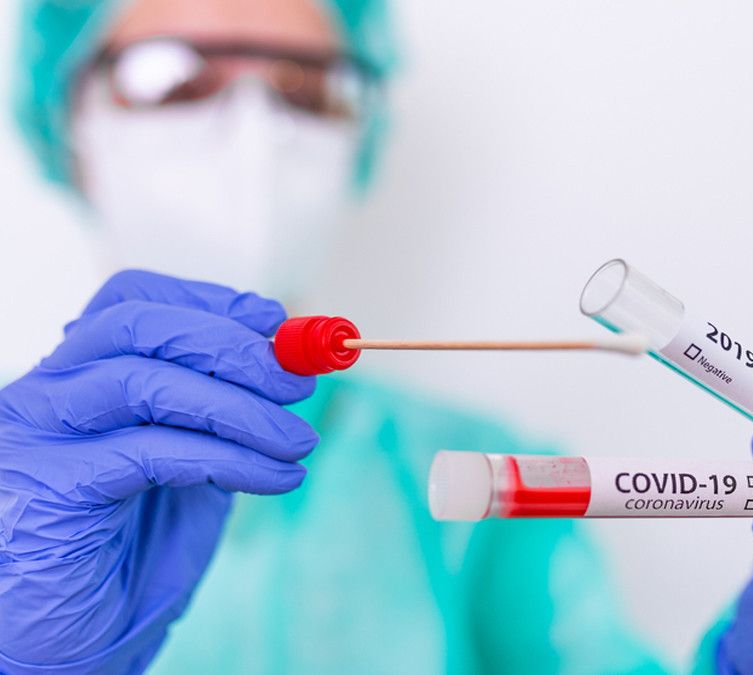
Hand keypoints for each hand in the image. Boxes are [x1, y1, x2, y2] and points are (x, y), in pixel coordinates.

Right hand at [0, 270, 316, 673]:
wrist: (78, 642)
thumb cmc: (129, 551)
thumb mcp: (190, 461)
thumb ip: (222, 409)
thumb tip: (289, 362)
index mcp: (76, 376)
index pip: (134, 302)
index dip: (212, 303)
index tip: (279, 323)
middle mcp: (45, 394)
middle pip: (138, 327)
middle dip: (233, 347)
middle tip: (298, 385)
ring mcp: (38, 438)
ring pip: (143, 382)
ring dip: (239, 407)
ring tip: (297, 442)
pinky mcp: (50, 488)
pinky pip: (151, 451)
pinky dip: (228, 458)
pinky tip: (276, 478)